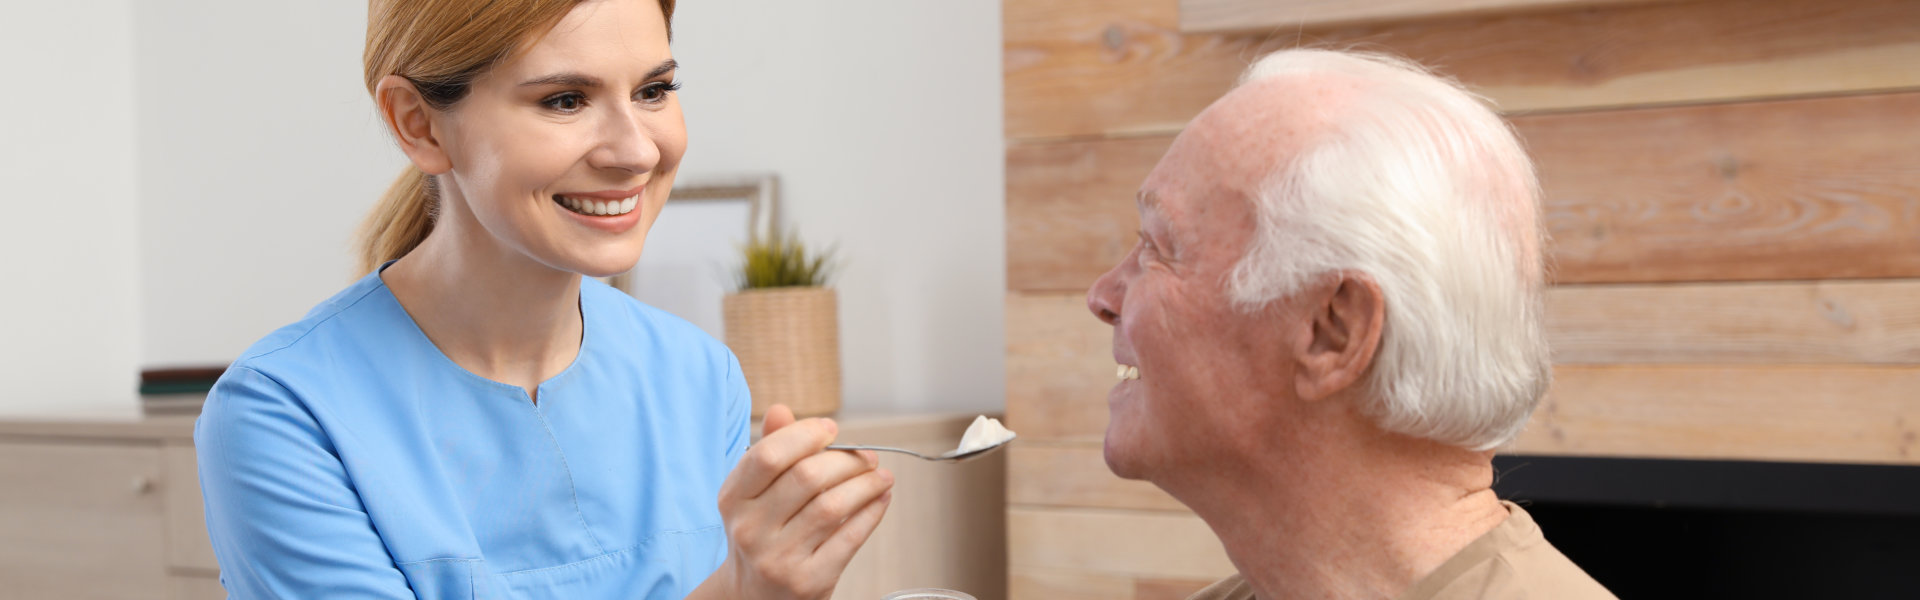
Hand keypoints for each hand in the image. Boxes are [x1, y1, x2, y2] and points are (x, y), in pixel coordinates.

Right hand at [693, 404, 894, 599]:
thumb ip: (769, 450)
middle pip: (807, 477)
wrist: (753, 597)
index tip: (831, 430)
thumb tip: (781, 410)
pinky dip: (872, 512)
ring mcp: (779, 558)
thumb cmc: (760, 535)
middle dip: (846, 460)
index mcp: (734, 499)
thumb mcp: (752, 495)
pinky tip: (880, 499)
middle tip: (866, 456)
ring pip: (833, 506)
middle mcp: (751, 530)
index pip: (769, 455)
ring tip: (880, 475)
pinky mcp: (809, 580)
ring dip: (866, 484)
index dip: (805, 435)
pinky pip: (850, 538)